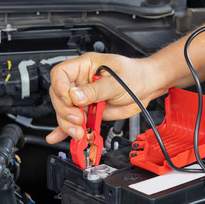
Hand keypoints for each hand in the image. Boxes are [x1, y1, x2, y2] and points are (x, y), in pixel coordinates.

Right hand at [46, 53, 166, 143]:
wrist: (147, 87)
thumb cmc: (134, 76)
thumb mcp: (116, 82)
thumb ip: (95, 90)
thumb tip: (75, 96)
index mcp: (84, 67)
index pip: (60, 74)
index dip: (60, 87)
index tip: (69, 100)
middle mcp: (80, 83)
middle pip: (59, 96)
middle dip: (65, 111)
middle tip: (77, 118)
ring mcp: (84, 99)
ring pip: (65, 112)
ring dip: (68, 124)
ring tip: (78, 131)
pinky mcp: (89, 113)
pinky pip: (73, 122)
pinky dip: (65, 130)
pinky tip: (56, 136)